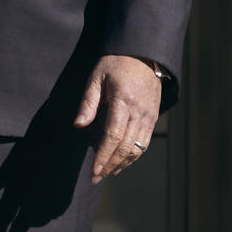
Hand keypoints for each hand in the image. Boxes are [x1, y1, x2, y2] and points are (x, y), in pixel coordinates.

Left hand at [74, 54, 161, 183]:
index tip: (93, 171)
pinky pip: (145, 143)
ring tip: (107, 173)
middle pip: (125, 147)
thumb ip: (88, 102)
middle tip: (96, 177)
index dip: (103, 156)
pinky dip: (133, 156)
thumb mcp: (97, 76)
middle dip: (110, 165)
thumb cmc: (115, 63)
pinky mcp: (154, 117)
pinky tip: (122, 161)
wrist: (143, 54)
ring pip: (137, 149)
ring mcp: (149, 116)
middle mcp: (139, 112)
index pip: (113, 136)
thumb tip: (78, 125)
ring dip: (122, 164)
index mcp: (123, 100)